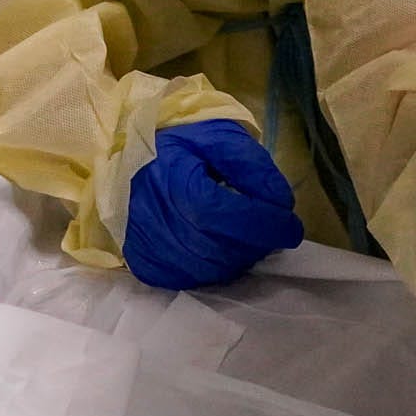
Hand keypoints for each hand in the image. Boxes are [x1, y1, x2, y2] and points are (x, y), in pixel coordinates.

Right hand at [123, 120, 304, 289]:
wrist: (122, 158)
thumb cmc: (175, 143)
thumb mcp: (216, 136)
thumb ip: (251, 165)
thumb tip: (281, 203)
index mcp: (173, 184)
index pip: (229, 217)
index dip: (266, 226)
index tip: (293, 228)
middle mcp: (156, 224)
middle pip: (223, 249)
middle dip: (257, 243)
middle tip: (273, 228)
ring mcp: (149, 250)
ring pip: (211, 270)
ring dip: (240, 257)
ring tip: (248, 235)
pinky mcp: (147, 266)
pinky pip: (193, 280)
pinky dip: (217, 268)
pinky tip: (222, 247)